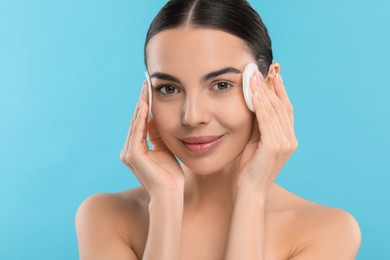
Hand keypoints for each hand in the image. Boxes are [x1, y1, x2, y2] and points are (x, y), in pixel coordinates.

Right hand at [120, 81, 184, 198]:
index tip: (150, 90)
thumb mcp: (164, 148)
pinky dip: (141, 117)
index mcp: (136, 149)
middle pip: (136, 120)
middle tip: (146, 83)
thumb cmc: (170, 174)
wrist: (170, 193)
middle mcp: (129, 150)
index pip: (140, 123)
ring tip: (146, 89)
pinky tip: (146, 105)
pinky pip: (137, 132)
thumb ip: (157, 134)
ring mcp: (129, 153)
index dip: (145, 106)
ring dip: (141, 106)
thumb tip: (154, 116)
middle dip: (142, 101)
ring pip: (136, 123)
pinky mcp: (132, 155)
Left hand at [236, 71, 297, 195]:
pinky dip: (261, 105)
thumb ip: (258, 124)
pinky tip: (255, 93)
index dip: (279, 90)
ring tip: (253, 76)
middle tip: (260, 70)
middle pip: (282, 106)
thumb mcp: (255, 141)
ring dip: (264, 91)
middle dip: (271, 86)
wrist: (249, 191)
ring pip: (275, 111)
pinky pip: (267, 121)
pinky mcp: (275, 147)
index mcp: (287, 138)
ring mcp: (285, 143)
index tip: (270, 74)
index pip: (285, 109)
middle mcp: (290, 139)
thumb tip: (254, 101)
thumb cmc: (249, 168)